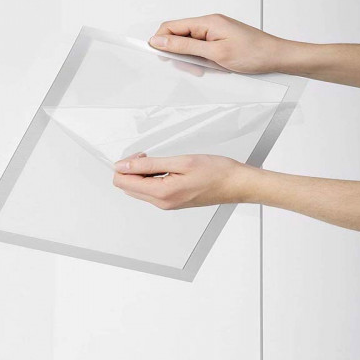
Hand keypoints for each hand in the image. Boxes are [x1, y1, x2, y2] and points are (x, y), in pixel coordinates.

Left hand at [113, 153, 261, 209]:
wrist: (235, 184)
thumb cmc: (216, 172)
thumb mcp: (180, 162)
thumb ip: (148, 164)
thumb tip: (124, 165)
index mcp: (162, 193)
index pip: (124, 182)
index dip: (125, 166)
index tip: (138, 155)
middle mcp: (162, 203)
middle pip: (128, 187)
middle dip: (132, 169)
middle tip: (148, 156)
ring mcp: (167, 204)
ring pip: (139, 189)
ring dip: (142, 173)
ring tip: (160, 161)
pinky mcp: (172, 201)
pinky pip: (151, 190)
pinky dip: (151, 178)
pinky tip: (165, 168)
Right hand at [148, 13, 295, 73]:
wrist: (277, 58)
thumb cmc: (253, 53)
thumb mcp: (214, 52)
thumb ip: (184, 46)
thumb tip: (160, 40)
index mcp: (207, 21)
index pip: (172, 26)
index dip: (160, 40)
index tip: (156, 55)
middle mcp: (209, 24)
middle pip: (179, 36)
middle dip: (179, 54)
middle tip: (192, 67)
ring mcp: (215, 33)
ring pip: (190, 46)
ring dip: (192, 60)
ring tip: (206, 69)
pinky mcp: (220, 41)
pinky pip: (202, 50)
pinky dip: (203, 60)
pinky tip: (212, 67)